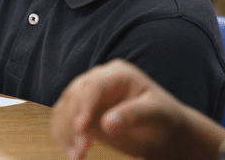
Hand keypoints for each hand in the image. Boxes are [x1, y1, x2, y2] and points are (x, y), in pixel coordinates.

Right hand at [51, 59, 186, 159]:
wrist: (161, 131)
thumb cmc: (162, 118)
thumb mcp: (155, 113)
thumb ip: (133, 115)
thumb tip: (107, 124)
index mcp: (117, 74)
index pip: (94, 85)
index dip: (84, 105)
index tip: (81, 128)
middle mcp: (97, 80)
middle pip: (74, 96)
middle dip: (73, 124)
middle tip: (81, 150)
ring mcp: (86, 95)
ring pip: (64, 108)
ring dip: (65, 133)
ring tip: (76, 156)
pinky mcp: (79, 111)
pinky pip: (62, 120)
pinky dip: (62, 137)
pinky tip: (72, 153)